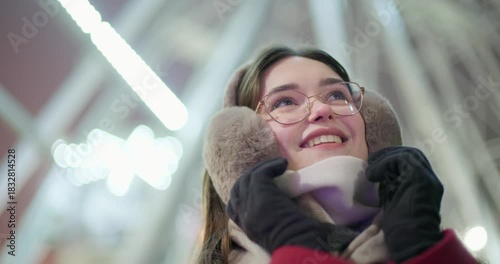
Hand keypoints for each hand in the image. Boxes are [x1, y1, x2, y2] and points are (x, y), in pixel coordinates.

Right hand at [226, 157, 357, 253]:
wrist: (294, 240)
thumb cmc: (290, 239)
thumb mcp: (269, 232)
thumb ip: (264, 220)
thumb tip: (272, 207)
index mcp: (244, 224)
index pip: (232, 206)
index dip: (241, 194)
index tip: (254, 188)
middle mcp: (242, 212)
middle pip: (238, 187)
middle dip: (250, 177)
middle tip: (267, 172)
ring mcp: (248, 200)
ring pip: (249, 176)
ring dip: (263, 168)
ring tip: (278, 165)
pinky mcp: (258, 189)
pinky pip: (260, 172)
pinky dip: (271, 166)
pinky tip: (282, 164)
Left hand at [366, 146, 443, 261]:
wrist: (411, 240)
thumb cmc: (401, 229)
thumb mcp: (394, 204)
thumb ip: (392, 189)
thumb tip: (380, 178)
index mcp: (424, 187)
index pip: (412, 164)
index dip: (393, 161)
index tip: (375, 167)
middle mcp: (429, 180)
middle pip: (411, 155)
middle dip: (390, 155)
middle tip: (372, 162)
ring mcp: (427, 177)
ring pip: (407, 155)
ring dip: (385, 159)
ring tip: (371, 170)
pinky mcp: (419, 176)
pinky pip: (401, 159)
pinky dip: (384, 163)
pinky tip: (373, 175)